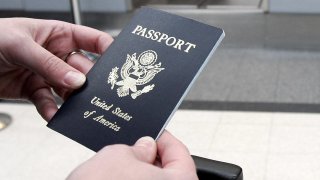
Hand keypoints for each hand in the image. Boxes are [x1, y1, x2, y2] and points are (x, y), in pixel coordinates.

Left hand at [0, 18, 112, 120]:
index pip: (92, 40)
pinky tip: (53, 114)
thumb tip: (76, 80)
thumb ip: (50, 64)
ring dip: (72, 100)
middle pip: (83, 70)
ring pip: (68, 89)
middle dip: (88, 83)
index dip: (108, 50)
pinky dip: (52, 110)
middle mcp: (57, 55)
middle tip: (94, 94)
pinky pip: (48, 102)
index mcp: (59, 35)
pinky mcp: (34, 90)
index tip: (119, 65)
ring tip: (76, 109)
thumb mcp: (20, 46)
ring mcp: (47, 73)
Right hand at [67, 131, 197, 179]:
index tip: (153, 134)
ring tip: (123, 166)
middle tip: (137, 147)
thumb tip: (145, 145)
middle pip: (169, 173)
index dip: (163, 139)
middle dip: (152, 158)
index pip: (179, 153)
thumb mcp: (118, 155)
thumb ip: (139, 147)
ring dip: (141, 175)